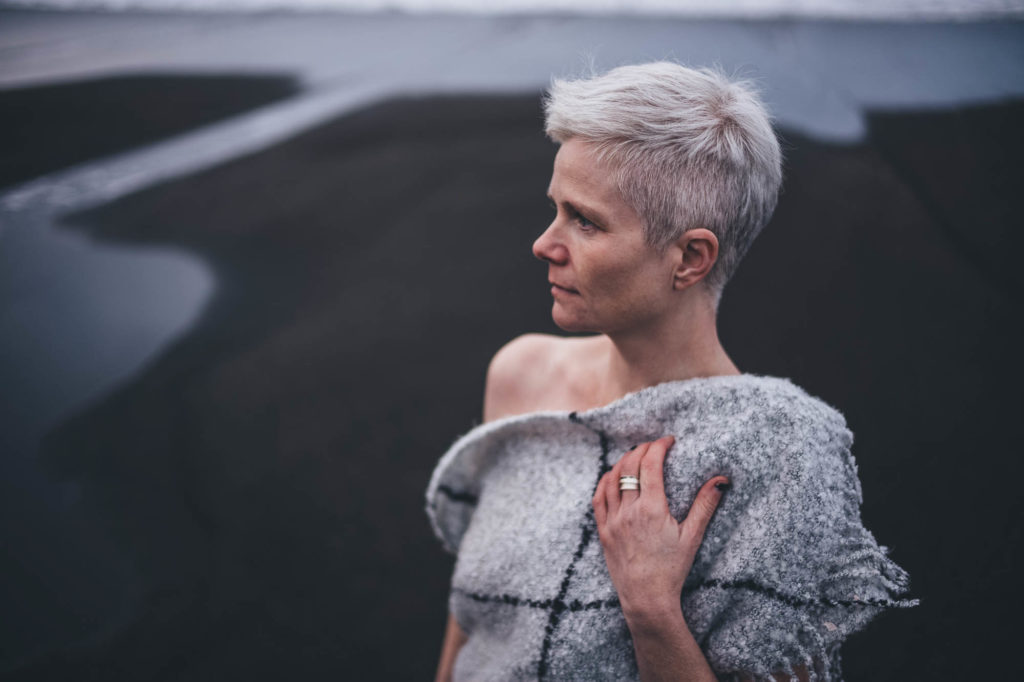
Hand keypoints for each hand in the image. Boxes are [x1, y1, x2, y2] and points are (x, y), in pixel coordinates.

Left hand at [592, 436, 728, 626]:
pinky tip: (613, 475)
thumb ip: (705, 505)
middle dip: (642, 449)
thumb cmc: (672, 569)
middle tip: (655, 446)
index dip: (658, 446)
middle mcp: (628, 511)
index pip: (650, 464)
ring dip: (623, 461)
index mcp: (652, 509)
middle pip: (629, 465)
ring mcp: (612, 520)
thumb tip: (721, 480)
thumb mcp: (692, 537)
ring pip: (611, 478)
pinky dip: (605, 480)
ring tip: (636, 456)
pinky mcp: (603, 530)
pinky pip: (598, 497)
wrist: (646, 598)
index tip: (669, 441)